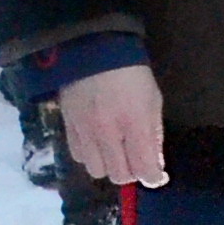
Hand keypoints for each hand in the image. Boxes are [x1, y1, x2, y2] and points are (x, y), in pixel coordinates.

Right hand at [57, 61, 168, 189]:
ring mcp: (85, 130)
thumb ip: (154, 134)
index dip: (153, 177)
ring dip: (108, 165)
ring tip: (113, 151)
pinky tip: (96, 142)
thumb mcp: (153, 99)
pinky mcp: (68, 125)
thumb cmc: (131, 72)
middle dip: (131, 172)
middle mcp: (107, 132)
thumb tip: (154, 164)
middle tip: (134, 159)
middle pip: (119, 175)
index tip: (156, 175)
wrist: (92, 47)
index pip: (144, 168)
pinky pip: (78, 155)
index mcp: (134, 123)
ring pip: (96, 170)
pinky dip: (89, 155)